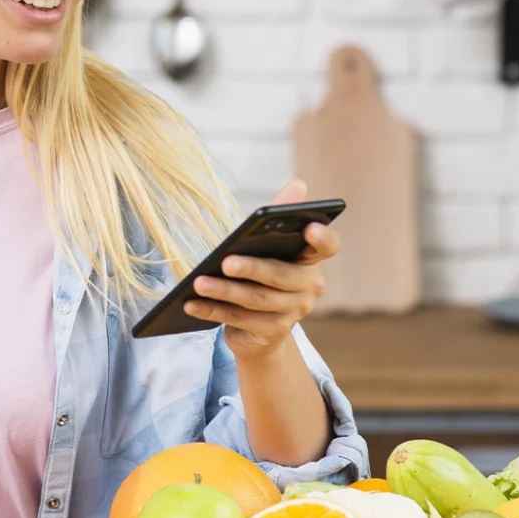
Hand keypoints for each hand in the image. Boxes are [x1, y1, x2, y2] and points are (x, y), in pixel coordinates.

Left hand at [184, 178, 338, 359]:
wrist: (259, 331)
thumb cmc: (262, 276)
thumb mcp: (268, 246)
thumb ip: (279, 216)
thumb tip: (299, 184)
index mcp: (311, 260)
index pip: (328, 246)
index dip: (323, 238)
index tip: (310, 228)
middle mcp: (310, 287)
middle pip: (281, 276)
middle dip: (252, 268)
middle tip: (225, 261)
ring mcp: (293, 313)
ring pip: (256, 299)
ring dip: (224, 291)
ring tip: (198, 282)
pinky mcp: (273, 333)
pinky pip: (239, 320)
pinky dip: (212, 311)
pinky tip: (190, 303)